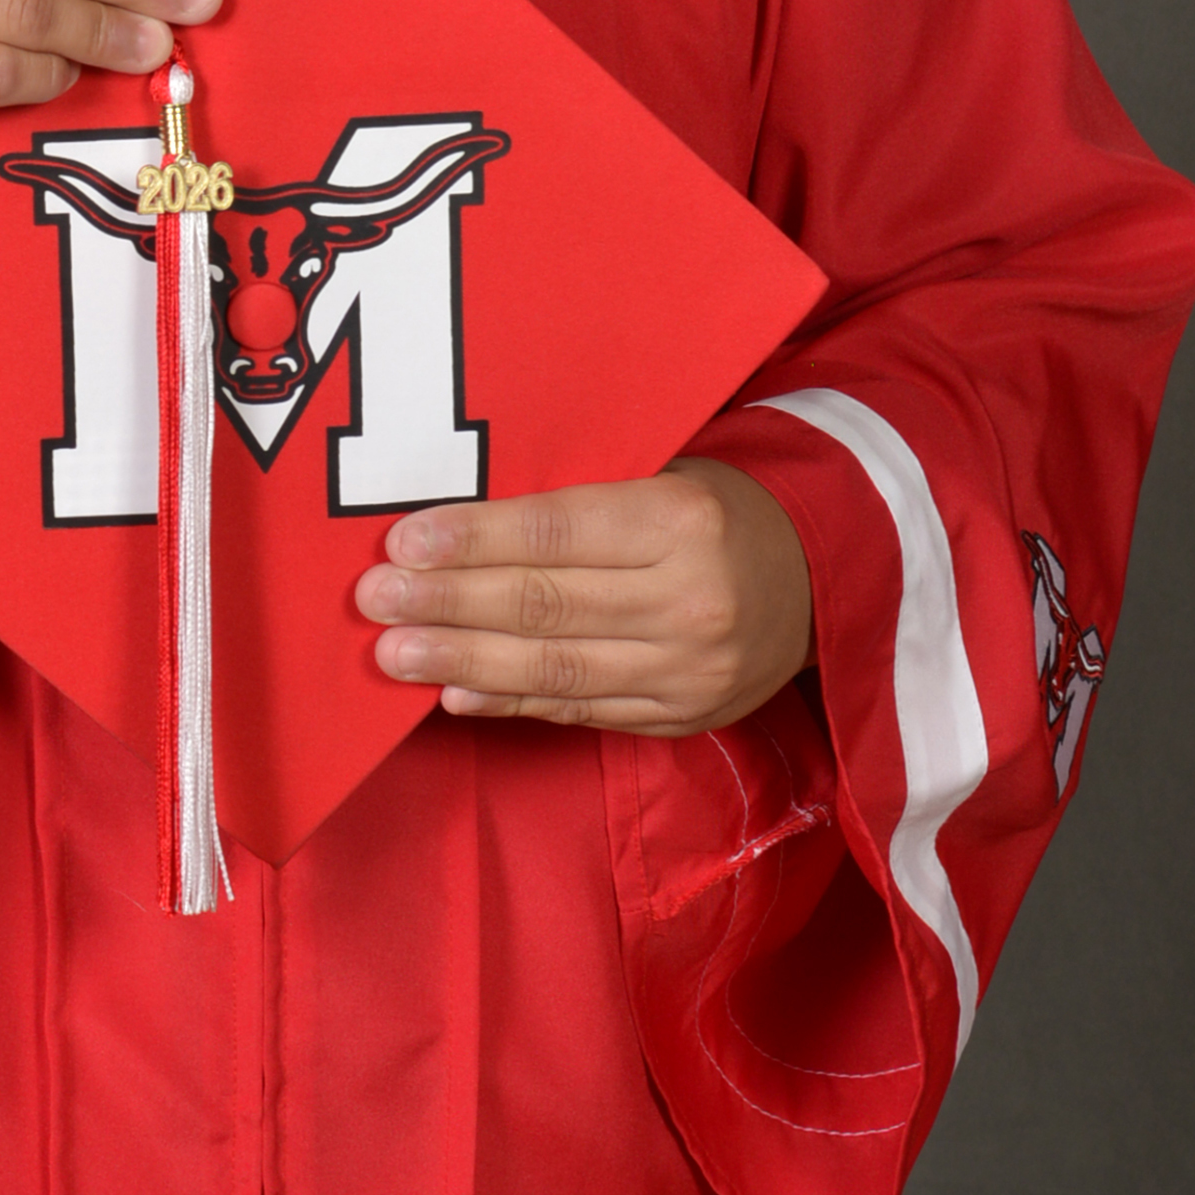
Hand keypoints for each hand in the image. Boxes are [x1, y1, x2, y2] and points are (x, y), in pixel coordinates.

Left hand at [354, 458, 812, 734]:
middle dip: (448, 604)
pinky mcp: (682, 718)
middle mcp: (690, 602)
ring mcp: (688, 672)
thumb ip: (574, 500)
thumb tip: (456, 524)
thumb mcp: (662, 475)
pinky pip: (581, 712)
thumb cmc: (716, 509)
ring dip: (463, 662)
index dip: (474, 540)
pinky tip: (455, 693)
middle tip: (373, 601)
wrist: (822, 579)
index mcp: (682, 521)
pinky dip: (513, 704)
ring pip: (556, 669)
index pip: (557, 532)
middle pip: (546, 605)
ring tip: (394, 653)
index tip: (401, 542)